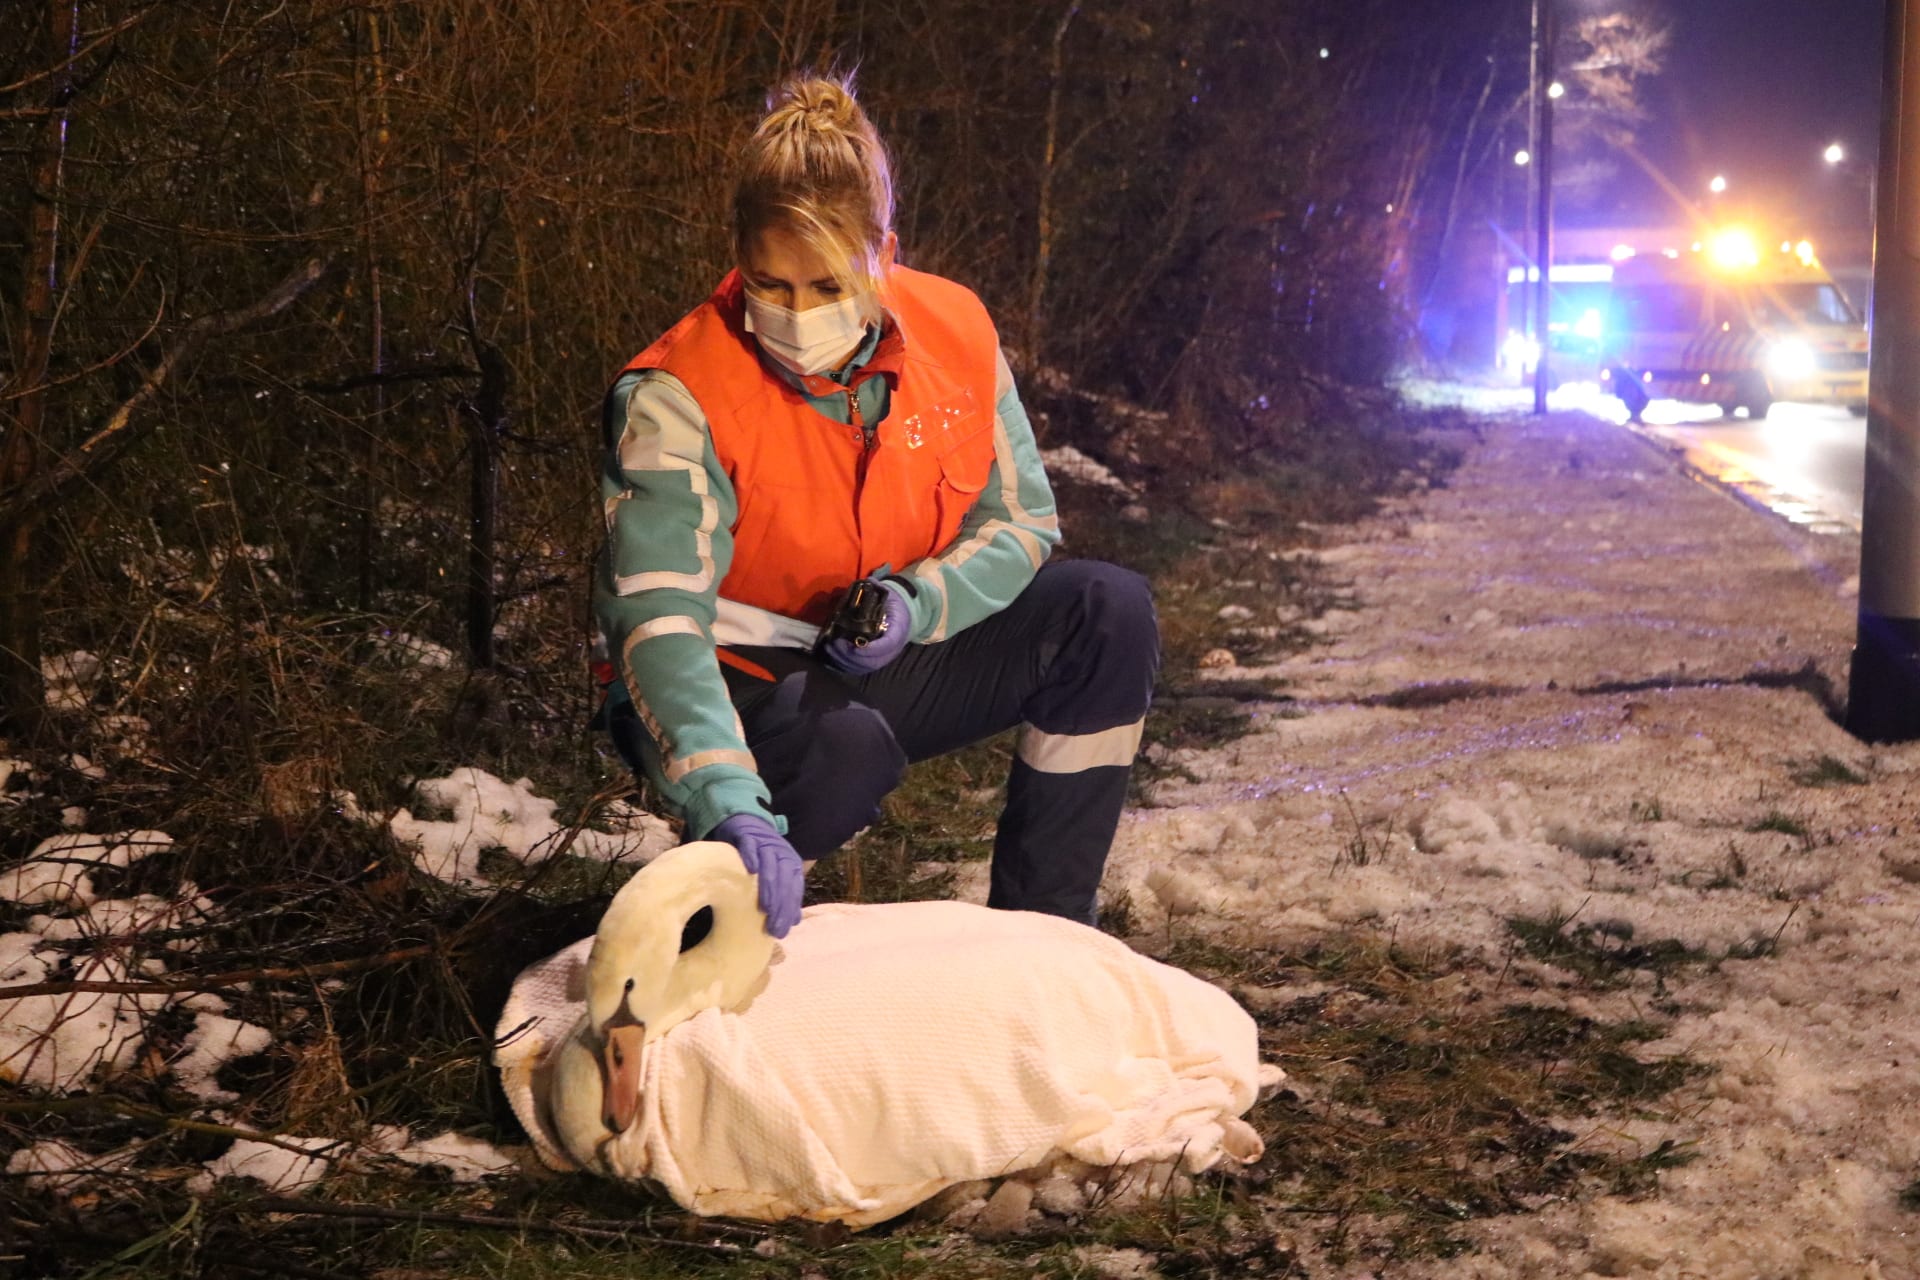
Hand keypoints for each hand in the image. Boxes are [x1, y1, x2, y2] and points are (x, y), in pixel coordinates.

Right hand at [709, 812, 804, 936]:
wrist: (745, 823)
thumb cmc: (761, 855)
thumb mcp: (776, 873)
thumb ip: (785, 894)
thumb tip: (794, 921)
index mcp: (791, 864)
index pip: (794, 889)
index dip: (789, 911)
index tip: (781, 932)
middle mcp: (781, 853)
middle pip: (784, 880)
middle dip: (780, 905)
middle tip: (772, 928)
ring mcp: (765, 843)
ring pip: (770, 865)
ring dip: (769, 887)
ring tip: (765, 909)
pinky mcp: (747, 836)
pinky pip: (750, 846)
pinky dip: (750, 856)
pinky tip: (750, 871)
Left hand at [818, 579, 911, 674]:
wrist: (902, 614)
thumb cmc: (892, 604)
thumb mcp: (889, 595)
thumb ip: (878, 589)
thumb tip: (869, 582)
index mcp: (899, 629)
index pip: (888, 645)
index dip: (871, 649)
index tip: (855, 646)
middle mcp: (892, 648)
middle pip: (873, 661)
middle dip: (851, 655)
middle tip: (835, 643)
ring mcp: (883, 656)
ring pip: (865, 667)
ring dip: (845, 661)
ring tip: (831, 648)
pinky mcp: (874, 659)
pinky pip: (859, 668)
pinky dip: (845, 665)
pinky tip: (833, 656)